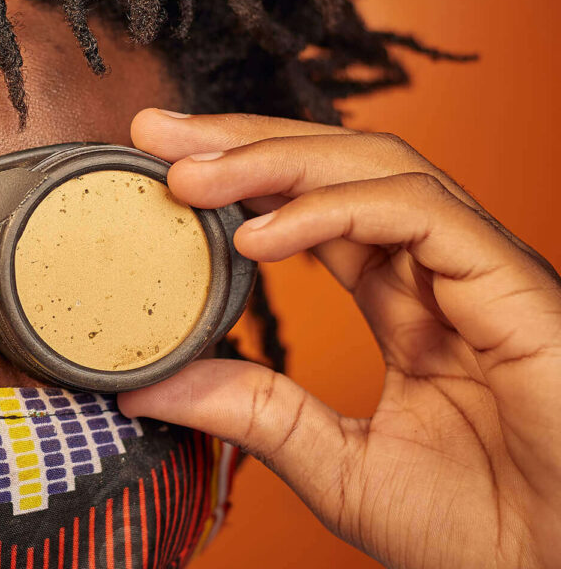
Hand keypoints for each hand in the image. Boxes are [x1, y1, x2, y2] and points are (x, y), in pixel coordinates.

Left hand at [119, 110, 560, 568]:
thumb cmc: (474, 532)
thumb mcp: (332, 464)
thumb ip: (252, 413)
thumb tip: (148, 387)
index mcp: (408, 310)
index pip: (314, 213)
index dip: (241, 182)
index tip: (160, 166)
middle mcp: (441, 276)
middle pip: (338, 170)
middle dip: (244, 143)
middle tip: (157, 131)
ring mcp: (479, 274)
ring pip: (378, 169)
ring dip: (275, 161)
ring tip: (190, 175)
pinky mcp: (512, 285)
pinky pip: (418, 213)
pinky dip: (333, 211)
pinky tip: (257, 236)